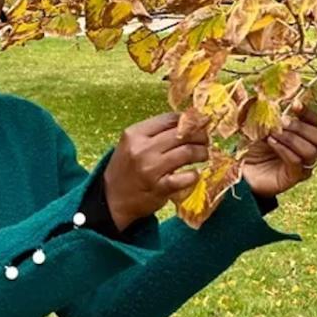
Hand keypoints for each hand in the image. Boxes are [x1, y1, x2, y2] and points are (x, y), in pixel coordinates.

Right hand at [103, 112, 206, 230]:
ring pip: (187, 152)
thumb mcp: (132, 143)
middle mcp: (142, 149)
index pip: (169, 119)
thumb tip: (186, 122)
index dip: (188, 119)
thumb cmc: (125, 167)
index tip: (198, 122)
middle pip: (181, 134)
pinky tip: (195, 174)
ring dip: (202, 153)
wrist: (112, 197)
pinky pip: (186, 178)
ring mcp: (151, 169)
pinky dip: (195, 175)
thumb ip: (154, 133)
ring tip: (203, 155)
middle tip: (205, 139)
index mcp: (135, 134)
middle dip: (200, 135)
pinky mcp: (159, 188)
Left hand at [242, 104, 316, 197]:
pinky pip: (297, 162)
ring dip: (291, 139)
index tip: (294, 104)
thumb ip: (267, 118)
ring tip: (272, 135)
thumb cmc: (252, 148)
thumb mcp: (258, 128)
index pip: (314, 122)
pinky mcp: (294, 176)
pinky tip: (271, 143)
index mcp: (301, 135)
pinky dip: (284, 150)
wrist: (241, 170)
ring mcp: (303, 165)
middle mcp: (306, 150)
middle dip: (300, 127)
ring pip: (311, 150)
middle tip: (282, 123)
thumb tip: (270, 105)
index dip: (307, 112)